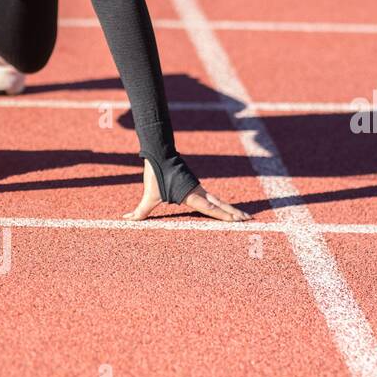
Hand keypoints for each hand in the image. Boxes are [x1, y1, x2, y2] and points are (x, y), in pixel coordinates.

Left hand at [123, 159, 250, 221]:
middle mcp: (199, 193)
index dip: (226, 216)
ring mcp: (200, 190)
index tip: (239, 221)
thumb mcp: (148, 197)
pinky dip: (222, 205)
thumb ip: (139, 211)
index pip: (212, 209)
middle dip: (236, 214)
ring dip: (232, 209)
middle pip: (222, 206)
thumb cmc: (155, 176)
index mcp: (191, 196)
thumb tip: (125, 220)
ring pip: (220, 202)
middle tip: (250, 220)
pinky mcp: (197, 187)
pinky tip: (227, 209)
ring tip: (244, 216)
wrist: (160, 155)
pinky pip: (213, 199)